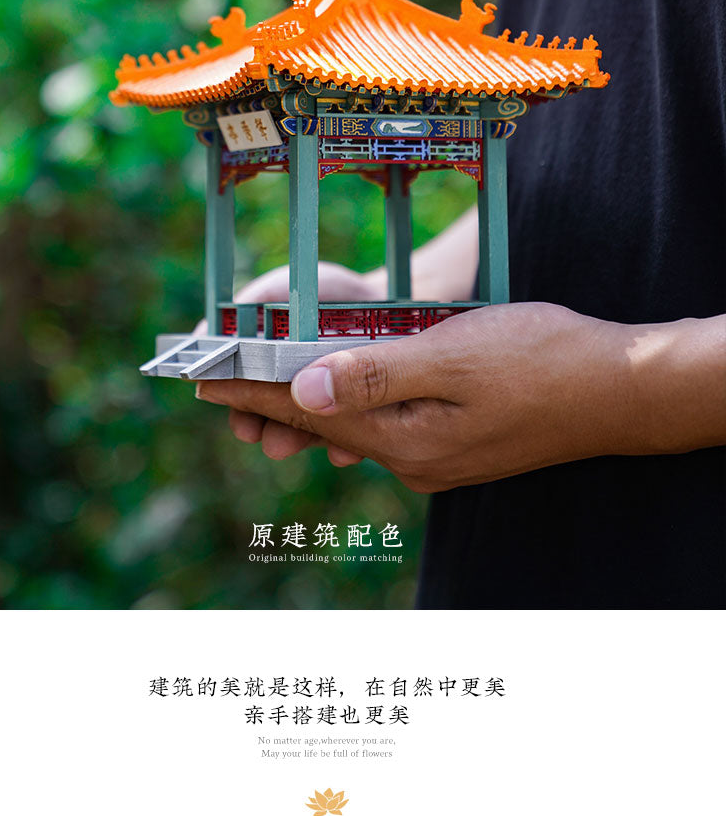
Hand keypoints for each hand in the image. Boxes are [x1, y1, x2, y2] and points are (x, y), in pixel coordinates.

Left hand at [197, 302, 645, 489]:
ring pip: (353, 426)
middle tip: (213, 381)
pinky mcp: (454, 445)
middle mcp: (413, 459)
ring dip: (307, 402)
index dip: (252, 387)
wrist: (616, 390)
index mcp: (405, 440)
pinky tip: (338, 388)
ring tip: (258, 385)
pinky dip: (352, 403)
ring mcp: (435, 458)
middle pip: (324, 424)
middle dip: (268, 400)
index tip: (200, 377)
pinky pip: (385, 426)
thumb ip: (378, 374)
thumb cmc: (541, 360)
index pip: (310, 410)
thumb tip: (304, 389)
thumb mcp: (453, 355)